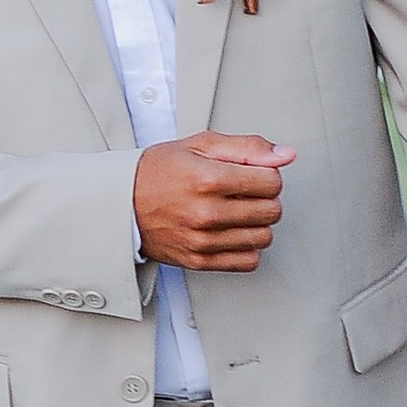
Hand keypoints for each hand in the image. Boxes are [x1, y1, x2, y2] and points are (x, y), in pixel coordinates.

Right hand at [133, 132, 295, 270]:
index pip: (272, 182)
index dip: (267, 175)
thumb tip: (286, 155)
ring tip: (236, 212)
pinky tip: (231, 232)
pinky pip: (247, 261)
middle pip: (272, 211)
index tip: (252, 174)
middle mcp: (206, 212)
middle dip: (263, 199)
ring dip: (256, 224)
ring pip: (263, 237)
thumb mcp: (200, 145)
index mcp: (208, 179)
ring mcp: (203, 241)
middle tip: (243, 192)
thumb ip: (247, 147)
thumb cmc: (157, 171)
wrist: (120, 204)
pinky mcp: (199, 261)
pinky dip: (246, 247)